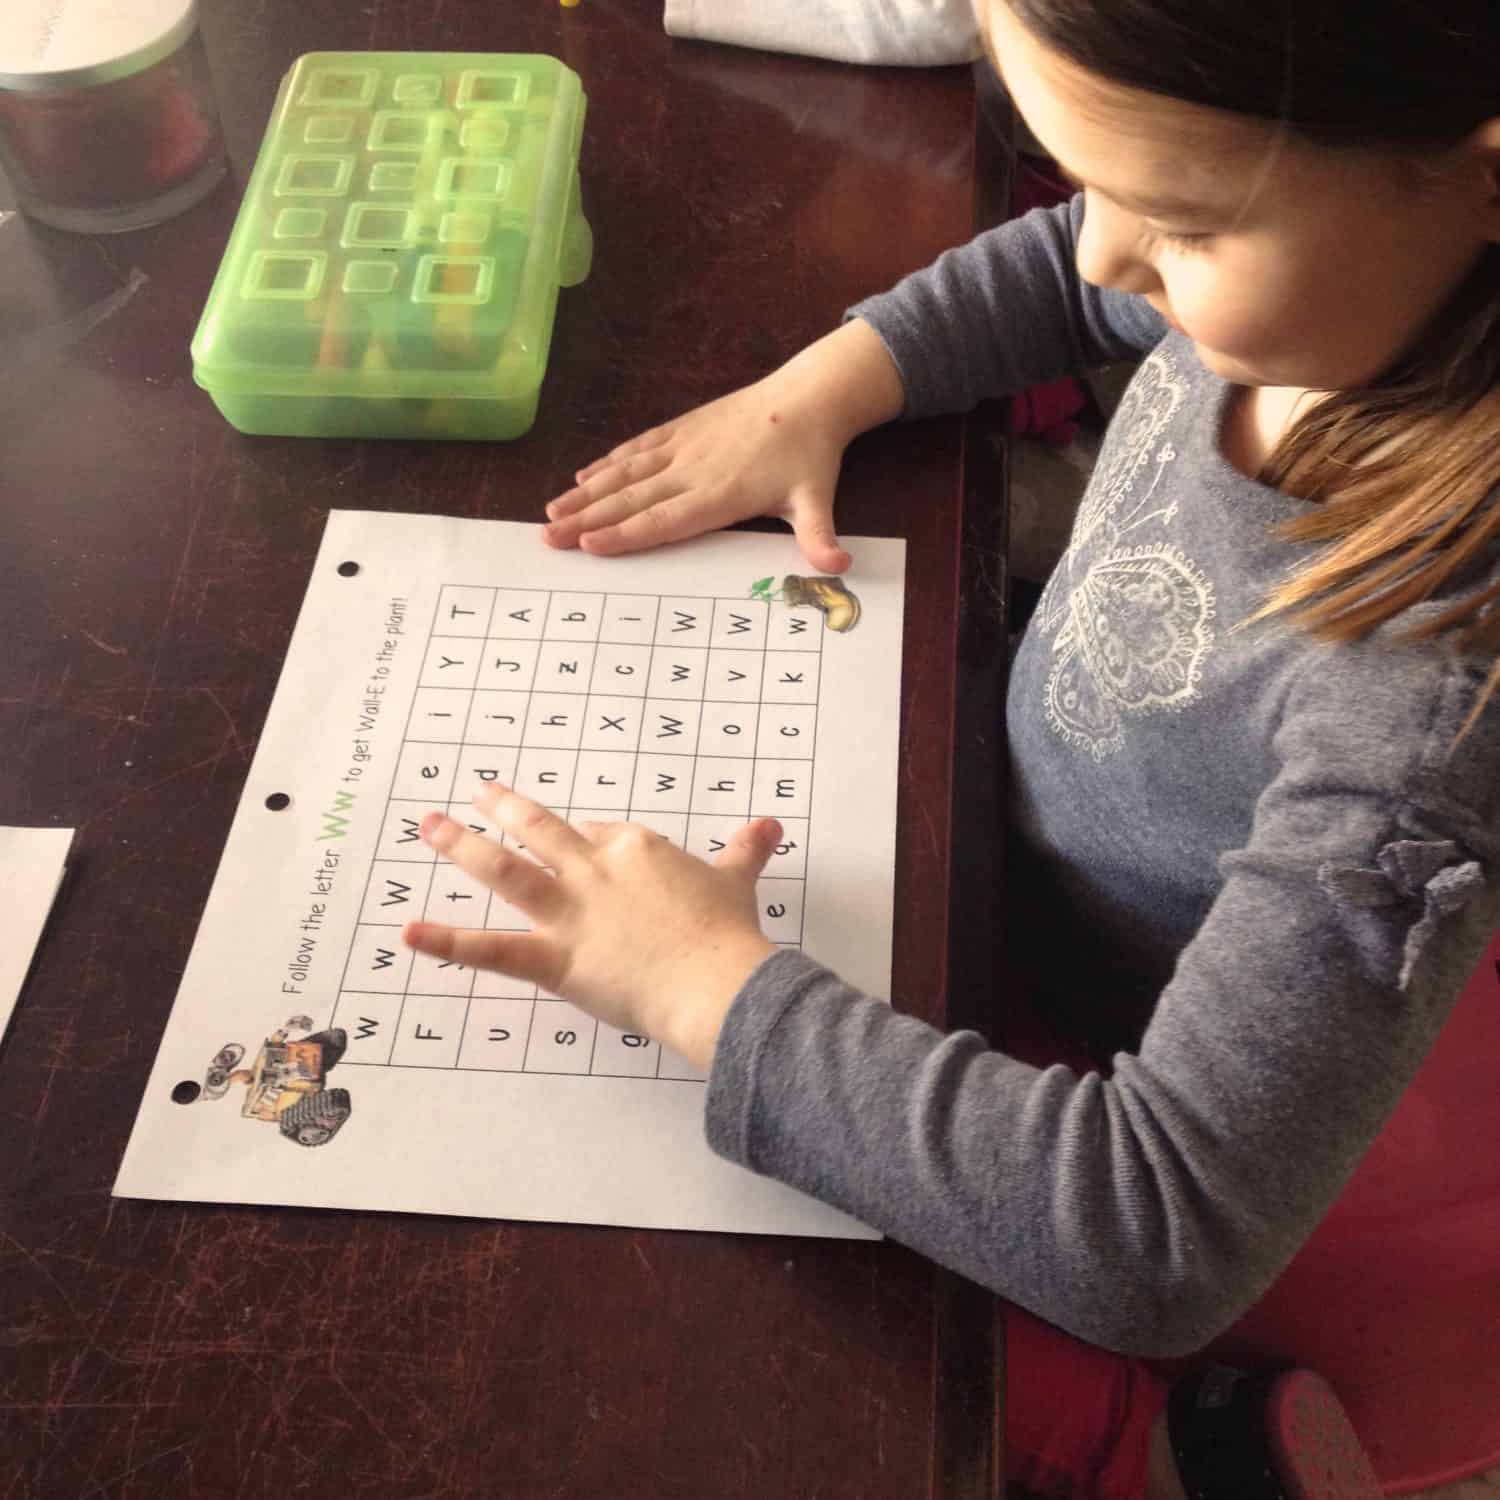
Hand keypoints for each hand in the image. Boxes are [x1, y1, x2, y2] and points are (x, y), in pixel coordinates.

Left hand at [401, 787, 780, 1069]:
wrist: (717, 981)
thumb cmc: (727, 934)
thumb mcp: (736, 881)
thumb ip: (745, 850)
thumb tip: (770, 825)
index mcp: (636, 849)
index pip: (601, 835)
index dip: (589, 842)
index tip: (580, 843)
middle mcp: (595, 871)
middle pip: (542, 831)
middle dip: (506, 810)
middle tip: (476, 793)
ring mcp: (570, 913)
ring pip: (507, 872)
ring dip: (464, 847)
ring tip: (430, 827)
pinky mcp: (555, 959)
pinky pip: (493, 952)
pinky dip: (448, 944)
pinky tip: (408, 934)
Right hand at [541, 319, 904, 572]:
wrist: (808, 396)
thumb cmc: (810, 455)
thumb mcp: (817, 500)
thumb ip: (819, 537)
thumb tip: (839, 565)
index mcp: (720, 494)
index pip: (664, 521)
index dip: (625, 534)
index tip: (588, 544)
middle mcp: (692, 470)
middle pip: (632, 500)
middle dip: (586, 519)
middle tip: (547, 538)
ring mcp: (682, 447)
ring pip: (625, 474)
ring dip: (585, 492)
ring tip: (550, 510)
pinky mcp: (681, 429)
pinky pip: (637, 449)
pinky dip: (607, 462)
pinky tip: (582, 474)